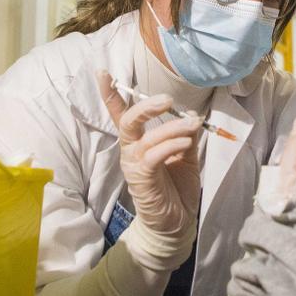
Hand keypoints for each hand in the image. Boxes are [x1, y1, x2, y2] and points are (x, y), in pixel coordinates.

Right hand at [98, 71, 200, 269]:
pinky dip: (170, 145)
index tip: (103, 72)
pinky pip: (153, 156)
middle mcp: (131, 151)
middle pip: (128, 121)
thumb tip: (191, 115)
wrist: (177, 223)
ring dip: (171, 127)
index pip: (121, 114)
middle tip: (166, 100)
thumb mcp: (186, 156)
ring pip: (145, 137)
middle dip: (145, 107)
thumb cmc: (177, 188)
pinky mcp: (142, 179)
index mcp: (139, 142)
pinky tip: (186, 143)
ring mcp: (135, 165)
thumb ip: (185, 135)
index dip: (111, 94)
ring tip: (193, 125)